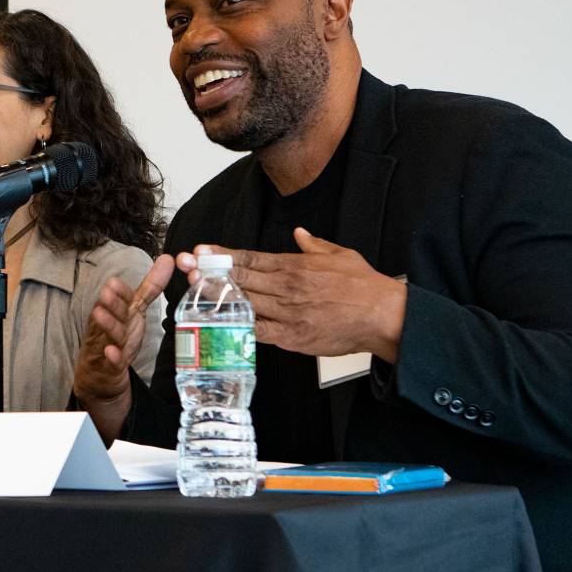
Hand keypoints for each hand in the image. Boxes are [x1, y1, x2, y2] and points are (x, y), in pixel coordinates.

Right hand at [73, 254, 174, 439]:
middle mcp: (111, 326)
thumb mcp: (135, 309)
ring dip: (106, 325)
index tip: (114, 283)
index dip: (119, 293)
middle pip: (111, 313)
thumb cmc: (119, 335)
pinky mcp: (110, 366)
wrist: (102, 372)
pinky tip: (111, 352)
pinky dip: (111, 357)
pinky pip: (111, 362)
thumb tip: (169, 259)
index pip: (120, 300)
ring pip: (108, 335)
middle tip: (107, 293)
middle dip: (110, 304)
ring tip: (100, 315)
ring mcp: (108, 345)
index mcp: (119, 311)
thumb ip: (150, 286)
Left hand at [191, 228, 405, 361]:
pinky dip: (239, 327)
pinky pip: (259, 332)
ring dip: (218, 297)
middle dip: (211, 272)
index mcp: (295, 266)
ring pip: (245, 303)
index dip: (223, 255)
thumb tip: (298, 233)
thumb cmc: (364, 286)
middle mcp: (287, 288)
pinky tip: (219, 323)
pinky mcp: (293, 337)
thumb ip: (314, 245)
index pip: (251, 258)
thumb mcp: (339, 255)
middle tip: (187, 265)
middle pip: (241, 278)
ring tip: (194, 290)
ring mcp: (288, 313)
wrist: (385, 315)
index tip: (201, 250)